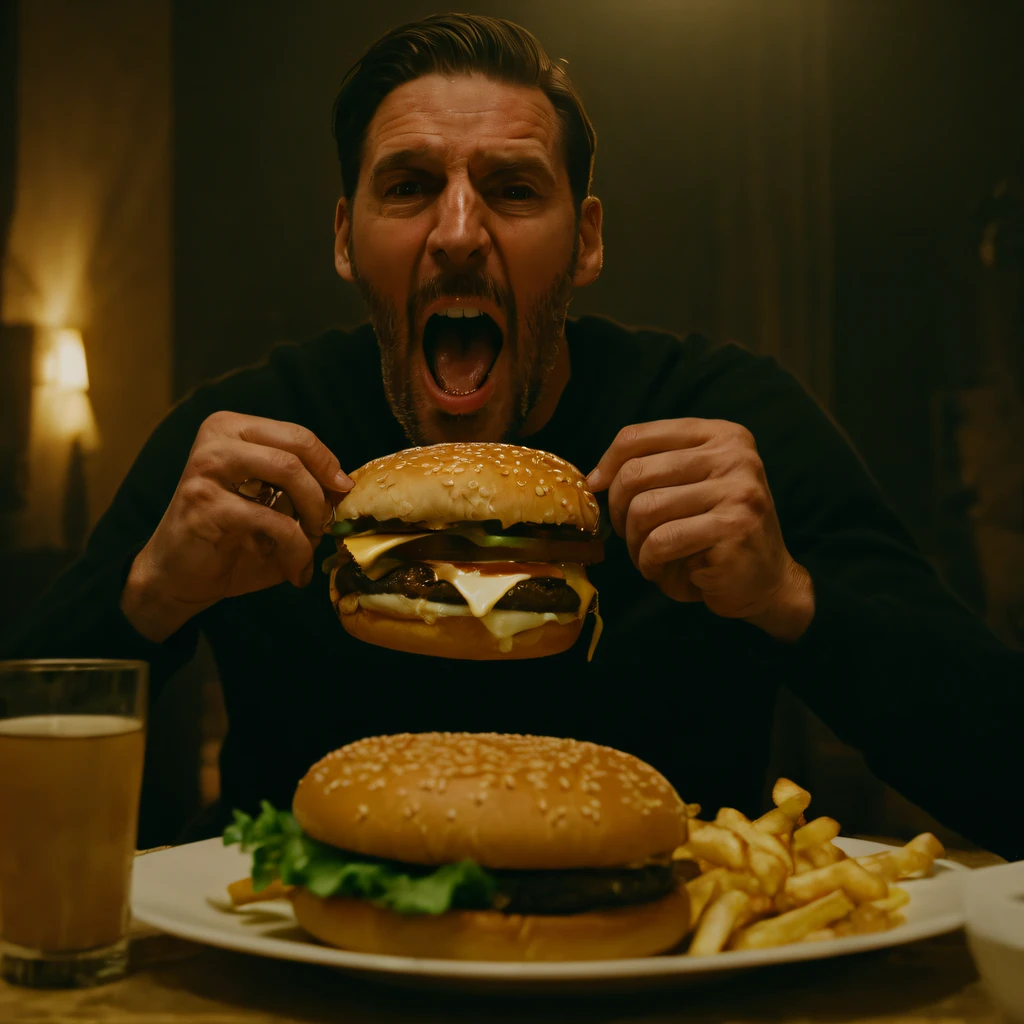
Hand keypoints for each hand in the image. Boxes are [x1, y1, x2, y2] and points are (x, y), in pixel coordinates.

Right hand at [121, 412, 351, 641]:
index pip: (298, 436)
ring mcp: (206, 466)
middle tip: (328, 523)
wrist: (177, 577)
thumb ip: (303, 489)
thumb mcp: (272, 506)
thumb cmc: (230, 540)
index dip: (328, 465)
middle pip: (296, 448)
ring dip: (311, 513)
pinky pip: (274, 519)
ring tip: (311, 543)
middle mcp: (216, 438)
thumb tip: (345, 486)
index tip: (343, 492)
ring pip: (287, 471)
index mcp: (232, 430)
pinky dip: (295, 548)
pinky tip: (293, 569)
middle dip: (323, 489)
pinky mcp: (205, 502)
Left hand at [586, 419, 813, 639]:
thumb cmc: (716, 535)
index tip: (596, 487)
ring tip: (648, 557)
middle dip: (619, 512)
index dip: (608, 463)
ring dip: (635, 543)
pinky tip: (663, 571)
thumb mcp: (689, 488)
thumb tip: (594, 477)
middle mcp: (734, 455)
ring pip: (645, 509)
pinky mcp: (734, 527)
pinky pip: (662, 541)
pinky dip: (650, 562)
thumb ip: (653, 470)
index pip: (639, 436)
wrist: (767, 582)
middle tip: (629, 536)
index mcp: (720, 435)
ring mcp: (738, 490)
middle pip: (636, 473)